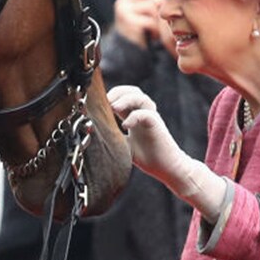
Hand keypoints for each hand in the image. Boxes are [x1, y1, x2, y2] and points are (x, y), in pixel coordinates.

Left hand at [108, 85, 226, 219]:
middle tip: (106, 102)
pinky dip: (134, 117)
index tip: (99, 104)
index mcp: (134, 116)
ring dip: (125, 99)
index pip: (124, 96)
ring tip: (113, 108)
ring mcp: (151, 118)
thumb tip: (92, 134)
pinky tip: (125, 126)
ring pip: (141, 98)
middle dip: (118, 92)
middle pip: (133, 91)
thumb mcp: (124, 146)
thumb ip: (113, 137)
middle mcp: (143, 114)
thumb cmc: (148, 158)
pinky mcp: (157, 126)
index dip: (112, 96)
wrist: (168, 168)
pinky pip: (147, 114)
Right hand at [114, 0, 163, 47]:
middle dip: (158, 6)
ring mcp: (123, 11)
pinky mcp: (127, 21)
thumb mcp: (146, 16)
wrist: (130, 55)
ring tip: (155, 30)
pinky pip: (149, 19)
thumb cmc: (142, 35)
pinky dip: (155, 29)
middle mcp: (122, 3)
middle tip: (160, 21)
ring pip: (151, 6)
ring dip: (158, 19)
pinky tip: (152, 36)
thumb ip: (152, 3)